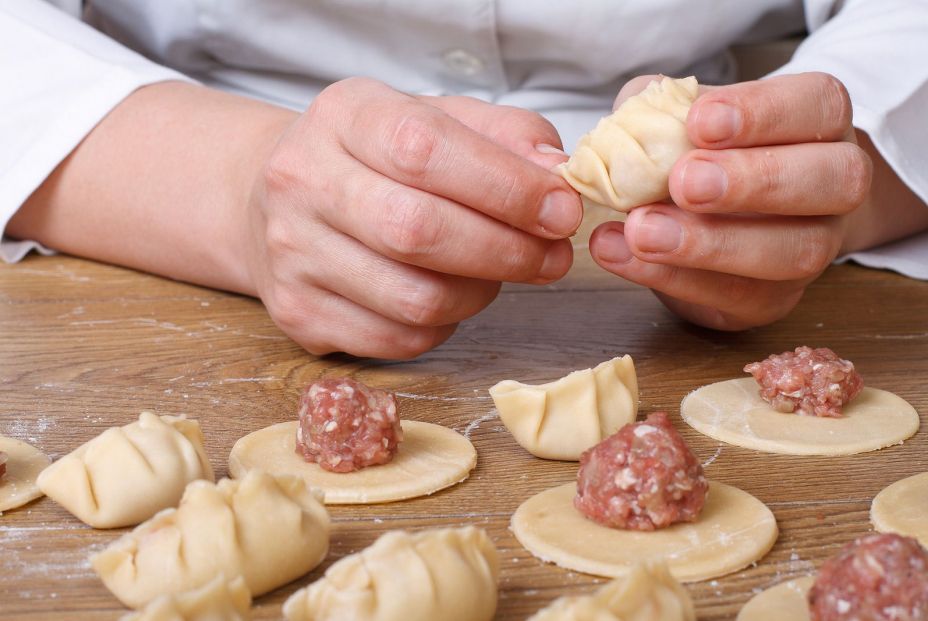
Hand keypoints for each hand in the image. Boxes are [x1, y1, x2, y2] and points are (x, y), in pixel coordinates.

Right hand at [245, 77, 580, 357]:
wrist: (276, 199)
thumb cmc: (375, 159)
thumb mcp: (436, 119)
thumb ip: (503, 136)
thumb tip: (556, 174)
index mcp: (345, 116)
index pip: (426, 150)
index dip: (506, 187)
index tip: (561, 210)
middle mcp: (303, 181)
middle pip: (418, 232)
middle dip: (507, 251)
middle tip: (554, 256)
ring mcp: (292, 254)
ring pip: (415, 299)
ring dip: (481, 293)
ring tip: (499, 272)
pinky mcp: (298, 313)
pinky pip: (399, 340)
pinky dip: (445, 325)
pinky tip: (451, 296)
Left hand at [589, 72, 872, 329]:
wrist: (707, 218)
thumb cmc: (699, 151)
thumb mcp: (673, 115)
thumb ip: (657, 110)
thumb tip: (632, 125)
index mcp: (819, 121)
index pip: (819, 105)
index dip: (764, 112)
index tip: (700, 121)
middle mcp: (834, 185)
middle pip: (835, 181)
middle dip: (754, 181)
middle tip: (684, 182)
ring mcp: (813, 246)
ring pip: (794, 252)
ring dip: (711, 244)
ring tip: (642, 231)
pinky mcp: (774, 300)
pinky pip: (737, 296)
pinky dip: (671, 277)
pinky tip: (620, 254)